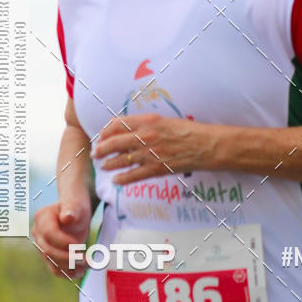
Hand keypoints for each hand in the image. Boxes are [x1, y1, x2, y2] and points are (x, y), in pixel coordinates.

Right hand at [32, 199, 91, 277]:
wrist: (74, 215)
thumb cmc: (75, 208)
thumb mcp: (75, 205)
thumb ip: (71, 209)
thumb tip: (67, 218)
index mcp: (42, 218)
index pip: (49, 234)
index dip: (63, 242)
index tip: (79, 245)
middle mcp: (38, 233)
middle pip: (48, 251)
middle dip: (68, 258)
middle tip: (86, 259)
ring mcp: (42, 246)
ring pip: (52, 262)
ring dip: (70, 267)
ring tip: (87, 265)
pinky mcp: (49, 257)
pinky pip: (55, 269)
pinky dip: (68, 273)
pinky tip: (81, 271)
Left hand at [92, 113, 216, 184]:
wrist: (206, 145)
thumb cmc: (189, 131)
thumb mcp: (166, 120)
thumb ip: (147, 124)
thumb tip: (130, 130)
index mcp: (148, 120)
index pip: (118, 124)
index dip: (106, 131)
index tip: (101, 135)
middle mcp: (145, 136)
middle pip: (114, 142)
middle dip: (101, 149)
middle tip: (96, 152)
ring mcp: (150, 153)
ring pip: (121, 160)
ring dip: (109, 164)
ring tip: (103, 166)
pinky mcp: (156, 169)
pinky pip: (133, 175)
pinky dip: (122, 179)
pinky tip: (116, 181)